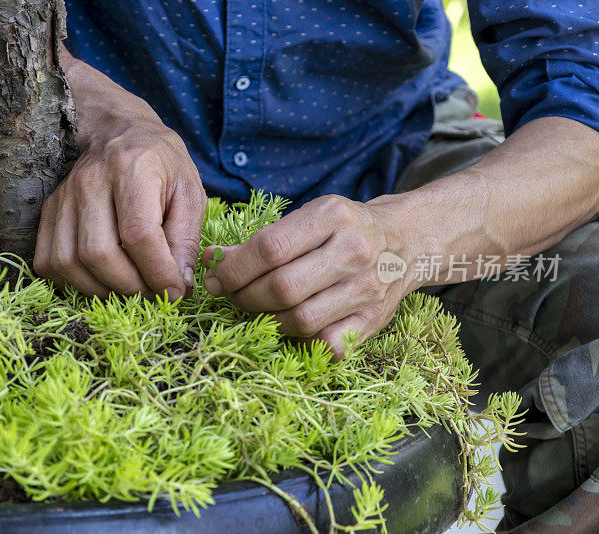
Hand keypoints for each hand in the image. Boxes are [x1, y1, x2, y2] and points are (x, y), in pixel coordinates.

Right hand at [33, 53, 205, 299]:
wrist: (117, 131)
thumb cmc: (161, 164)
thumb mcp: (189, 192)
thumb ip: (186, 238)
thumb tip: (178, 286)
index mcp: (133, 169)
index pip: (139, 235)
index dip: (157, 272)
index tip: (174, 291)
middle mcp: (91, 181)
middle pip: (99, 253)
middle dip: (130, 286)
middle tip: (152, 293)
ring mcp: (64, 196)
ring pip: (69, 262)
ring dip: (101, 289)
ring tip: (129, 289)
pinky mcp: (49, 211)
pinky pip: (47, 261)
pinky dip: (72, 282)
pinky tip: (100, 280)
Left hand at [200, 195, 413, 358]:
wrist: (405, 242)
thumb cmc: (342, 230)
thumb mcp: (307, 219)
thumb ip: (260, 241)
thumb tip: (210, 260)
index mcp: (332, 216)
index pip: (269, 248)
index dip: (234, 269)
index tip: (216, 278)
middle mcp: (353, 251)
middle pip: (282, 287)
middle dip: (244, 297)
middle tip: (233, 296)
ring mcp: (367, 288)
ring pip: (300, 319)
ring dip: (266, 321)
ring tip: (256, 310)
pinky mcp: (373, 320)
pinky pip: (327, 344)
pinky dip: (301, 341)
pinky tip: (290, 326)